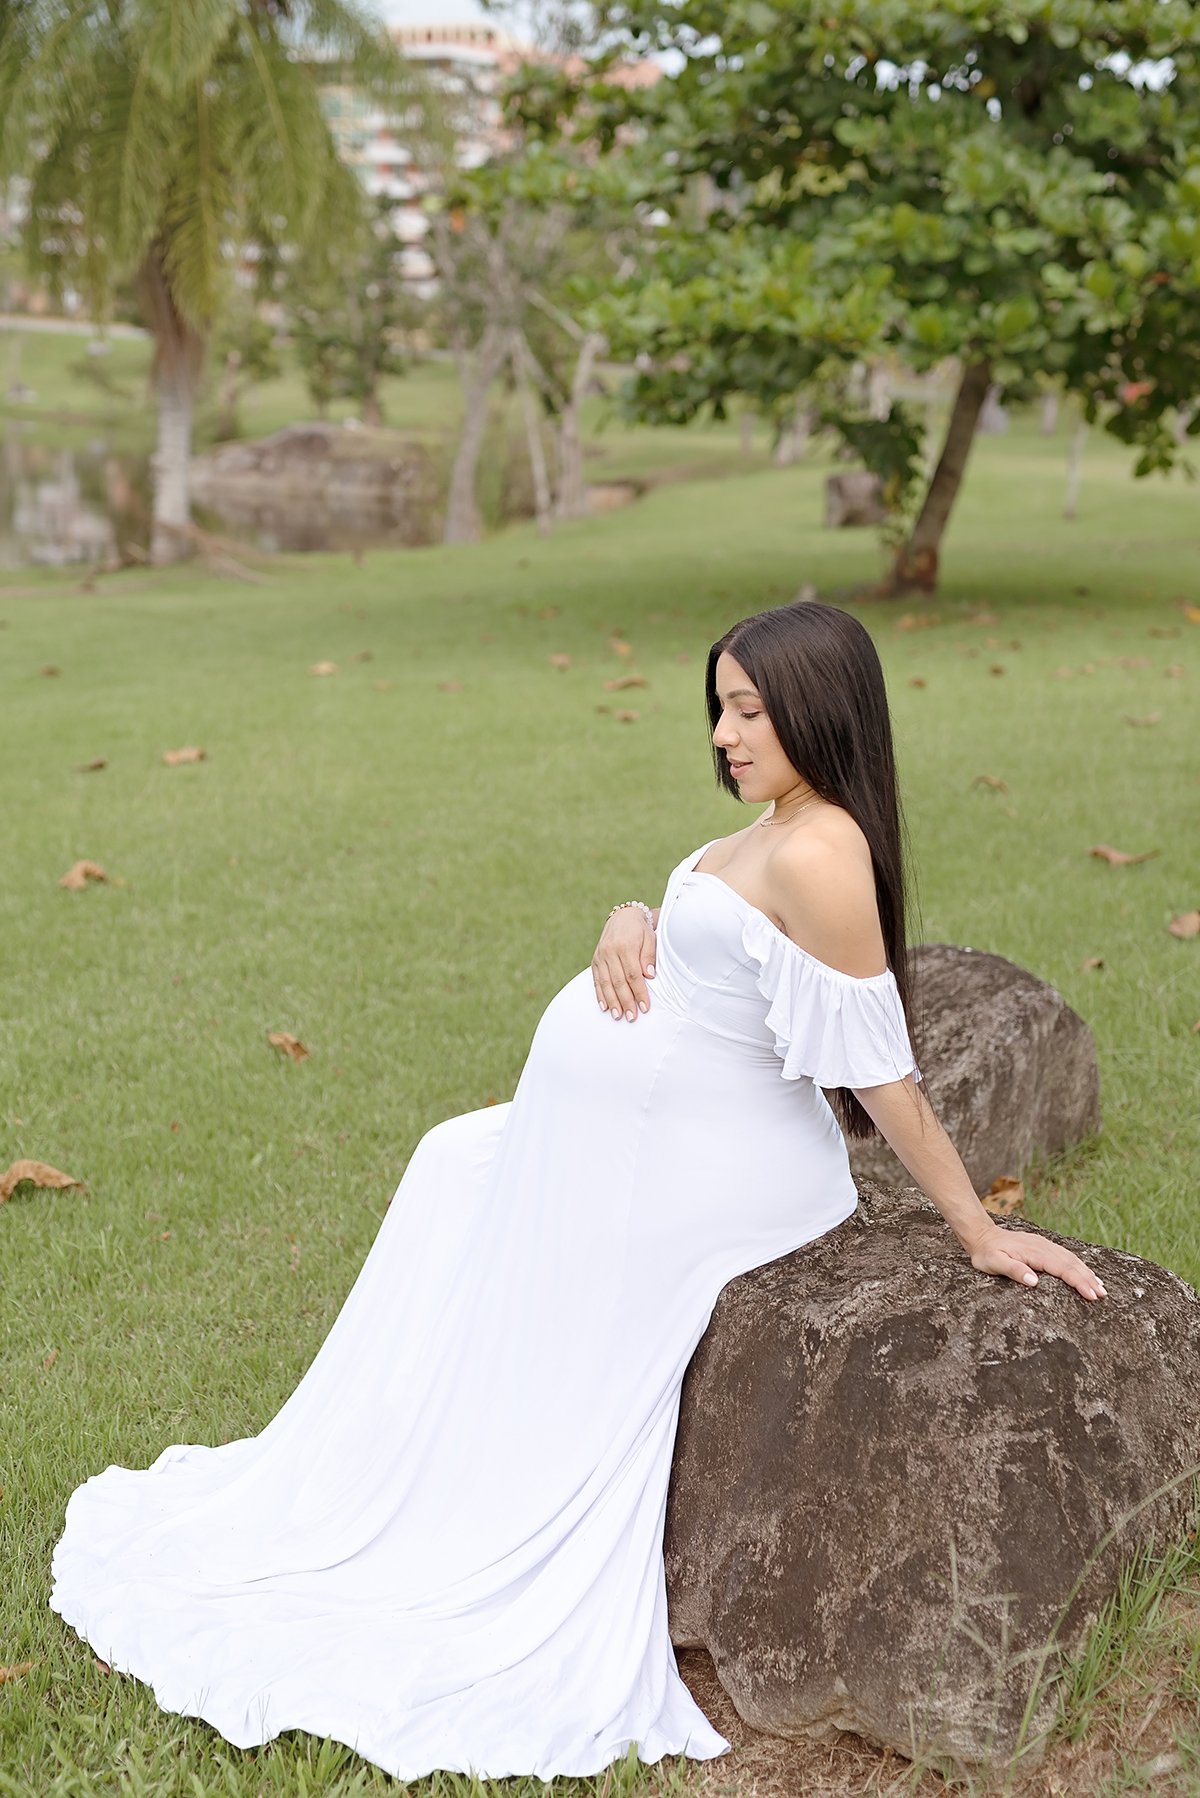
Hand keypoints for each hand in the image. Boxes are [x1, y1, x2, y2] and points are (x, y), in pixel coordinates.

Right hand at [592, 909, 655, 1021]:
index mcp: (625, 946)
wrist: (623, 916)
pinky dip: (600, 995)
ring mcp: (600, 956)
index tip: (645, 1007)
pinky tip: (604, 1007)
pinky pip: (596, 980)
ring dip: (612, 1002)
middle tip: (631, 1017)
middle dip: (625, 1001)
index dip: (639, 992)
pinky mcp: (595, 960)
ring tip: (618, 1016)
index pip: (633, 974)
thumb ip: (649, 956)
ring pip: (605, 983)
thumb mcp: (650, 938)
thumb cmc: (640, 930)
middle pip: (618, 981)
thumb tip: (649, 975)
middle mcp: (610, 952)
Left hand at [966, 1224, 1107, 1301]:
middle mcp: (1043, 1247)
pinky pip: (1066, 1256)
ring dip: (1087, 1273)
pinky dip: (1079, 1266)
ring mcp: (1045, 1245)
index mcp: (1034, 1252)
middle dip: (1089, 1280)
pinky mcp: (1044, 1247)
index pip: (1062, 1269)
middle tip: (1103, 1296)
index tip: (1091, 1295)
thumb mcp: (993, 1263)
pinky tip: (1086, 1274)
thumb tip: (1034, 1282)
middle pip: (1071, 1264)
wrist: (981, 1235)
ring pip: (1072, 1259)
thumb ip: (1013, 1270)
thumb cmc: (986, 1253)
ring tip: (1101, 1288)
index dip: (1078, 1282)